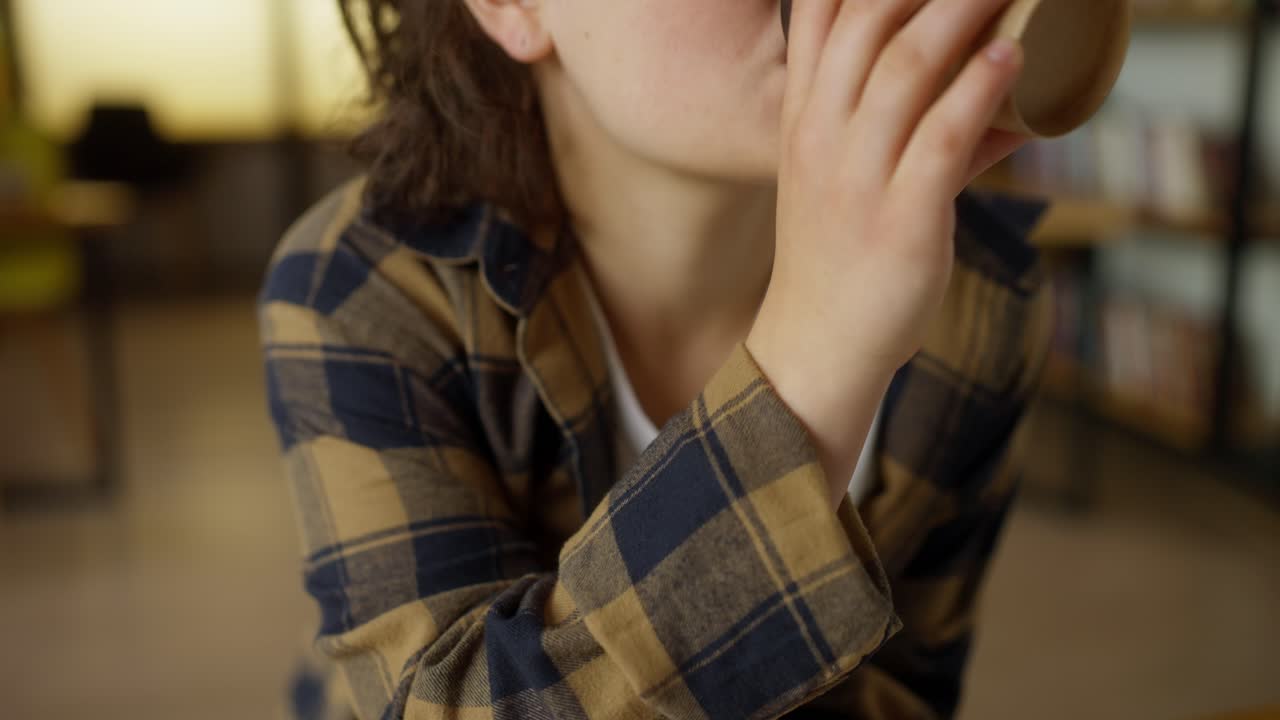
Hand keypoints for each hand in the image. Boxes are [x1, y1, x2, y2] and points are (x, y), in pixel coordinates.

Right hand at [747, 0, 1027, 502]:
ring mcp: (856, 177)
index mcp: (804, 117)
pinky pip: (939, 141)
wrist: (817, 346)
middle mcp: (821, 136)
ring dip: (958, 13)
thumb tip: (1004, 84)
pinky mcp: (899, 220)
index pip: (818, 16)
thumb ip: (916, 125)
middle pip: (866, 24)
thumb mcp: (848, 176)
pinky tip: (1010, 57)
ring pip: (904, 70)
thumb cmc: (840, 255)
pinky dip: (977, 93)